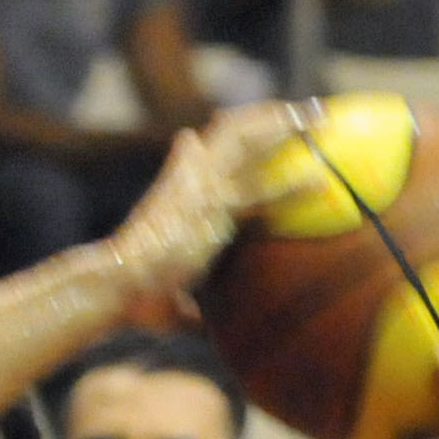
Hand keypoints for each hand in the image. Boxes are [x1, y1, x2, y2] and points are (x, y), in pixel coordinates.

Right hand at [103, 100, 298, 312]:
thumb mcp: (166, 288)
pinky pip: (263, 191)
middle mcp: (190, 176)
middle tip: (303, 110)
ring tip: (319, 117)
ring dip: (286, 125)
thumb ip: (190, 301)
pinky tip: (320, 181)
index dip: (225, 128)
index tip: (239, 119)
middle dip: (268, 115)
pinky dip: (293, 185)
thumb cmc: (136, 296)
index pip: (203, 146)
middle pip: (233, 129)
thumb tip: (204, 327)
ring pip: (249, 140)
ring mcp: (202, 186)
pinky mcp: (215, 207)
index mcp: (177, 185)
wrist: (118, 280)